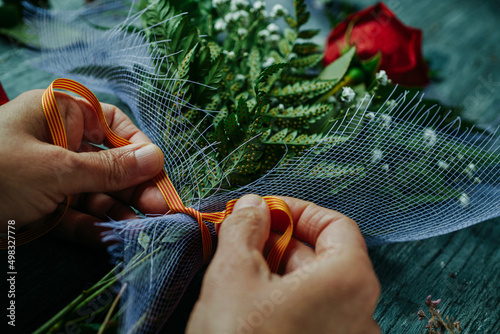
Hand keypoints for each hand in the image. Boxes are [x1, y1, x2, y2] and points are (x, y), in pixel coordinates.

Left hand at [0, 90, 169, 243]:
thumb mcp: (55, 168)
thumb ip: (107, 169)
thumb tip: (155, 158)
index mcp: (61, 116)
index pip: (112, 125)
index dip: (137, 146)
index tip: (155, 170)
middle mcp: (61, 144)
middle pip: (110, 163)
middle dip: (133, 186)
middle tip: (157, 207)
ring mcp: (55, 178)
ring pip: (98, 192)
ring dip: (120, 210)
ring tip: (145, 227)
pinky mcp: (46, 208)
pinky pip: (78, 214)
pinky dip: (94, 227)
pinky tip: (112, 237)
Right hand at [187, 194, 379, 333]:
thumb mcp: (232, 275)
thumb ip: (245, 228)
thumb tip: (252, 205)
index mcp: (349, 282)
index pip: (335, 225)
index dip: (297, 211)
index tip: (265, 211)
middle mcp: (361, 314)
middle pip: (324, 257)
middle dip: (280, 241)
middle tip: (241, 237)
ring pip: (315, 288)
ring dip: (277, 270)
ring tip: (238, 269)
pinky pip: (312, 315)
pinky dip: (284, 300)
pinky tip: (250, 303)